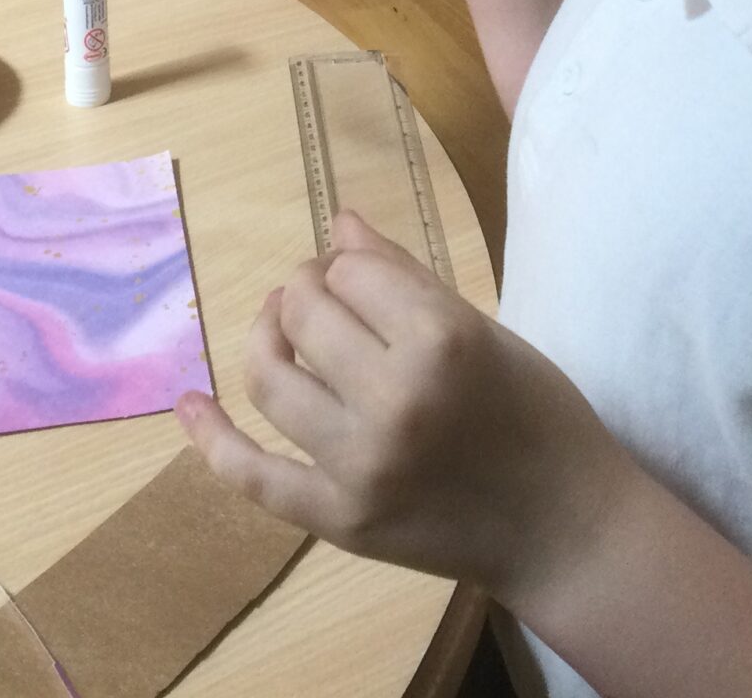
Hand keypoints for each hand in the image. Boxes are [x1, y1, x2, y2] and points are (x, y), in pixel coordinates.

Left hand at [177, 213, 628, 601]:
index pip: (352, 271)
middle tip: (321, 297)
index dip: (349, 263)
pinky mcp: (339, 519)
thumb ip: (406, 276)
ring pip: (270, 380)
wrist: (562, 528)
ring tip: (281, 331)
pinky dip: (212, 437)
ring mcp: (360, 466)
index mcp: (443, 341)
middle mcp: (395, 400)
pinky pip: (253, 474)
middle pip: (304, 314)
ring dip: (265, 340)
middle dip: (305, 292)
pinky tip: (190, 403)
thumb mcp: (485, 331)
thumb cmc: (538, 416)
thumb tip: (339, 222)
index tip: (359, 274)